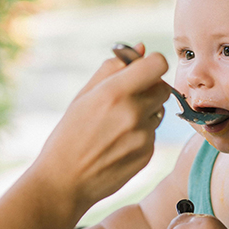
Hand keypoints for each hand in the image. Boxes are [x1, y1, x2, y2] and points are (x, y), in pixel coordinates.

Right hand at [30, 43, 169, 215]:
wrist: (64, 181)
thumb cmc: (69, 135)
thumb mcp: (83, 97)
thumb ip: (112, 69)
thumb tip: (141, 47)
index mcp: (114, 93)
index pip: (158, 64)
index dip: (152, 64)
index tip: (143, 70)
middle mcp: (133, 113)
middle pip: (163, 88)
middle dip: (150, 89)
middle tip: (129, 98)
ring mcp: (142, 136)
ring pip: (158, 112)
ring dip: (145, 113)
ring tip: (116, 126)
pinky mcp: (147, 154)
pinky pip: (152, 134)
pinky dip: (140, 134)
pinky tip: (117, 144)